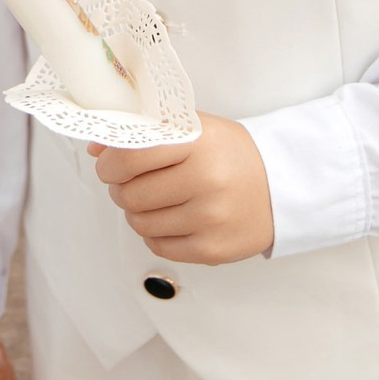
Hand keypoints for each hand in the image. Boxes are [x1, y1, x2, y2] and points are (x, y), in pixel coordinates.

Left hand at [90, 112, 275, 264]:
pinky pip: (158, 246)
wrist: (280, 186)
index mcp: (198, 142)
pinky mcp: (212, 250)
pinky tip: (173, 218)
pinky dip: (156, 234)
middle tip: (131, 183)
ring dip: (138, 213)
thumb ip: (144, 133)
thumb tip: (97, 149)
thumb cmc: (230, 155)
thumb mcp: (192, 129)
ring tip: (156, 200)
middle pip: (130, 195)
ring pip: (140, 224)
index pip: (130, 157)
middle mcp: (206, 180)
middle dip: (121, 189)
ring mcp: (210, 218)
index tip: (110, 165)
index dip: (109, 164)